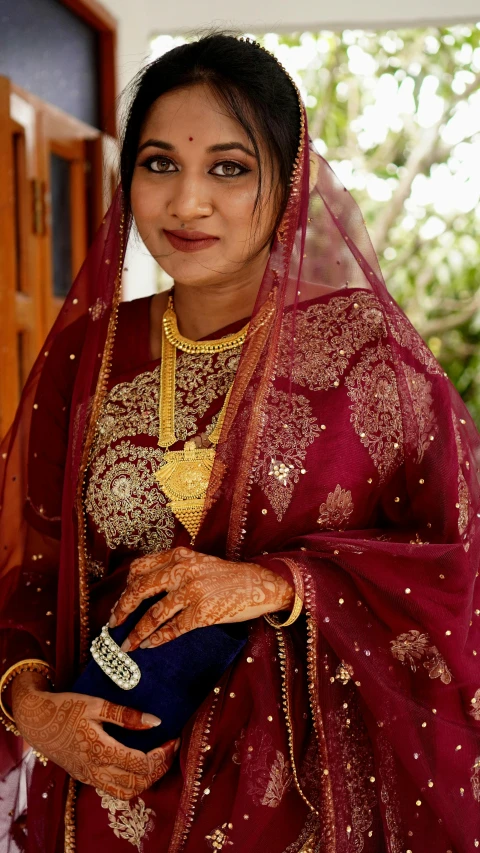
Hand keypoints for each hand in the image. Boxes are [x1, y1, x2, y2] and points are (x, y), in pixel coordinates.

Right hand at [12, 671, 179, 798]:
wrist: (35, 720)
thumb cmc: (66, 707)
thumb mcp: (96, 704)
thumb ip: (126, 715)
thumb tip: (157, 722)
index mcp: (100, 751)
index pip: (141, 765)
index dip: (162, 755)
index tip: (173, 739)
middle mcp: (95, 770)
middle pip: (136, 783)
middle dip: (159, 769)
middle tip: (170, 749)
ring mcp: (89, 776)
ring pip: (125, 792)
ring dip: (146, 780)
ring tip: (157, 759)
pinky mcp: (84, 776)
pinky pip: (112, 788)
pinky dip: (130, 782)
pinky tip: (137, 763)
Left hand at [109, 547, 293, 650]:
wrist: (259, 584)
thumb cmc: (226, 576)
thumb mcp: (198, 562)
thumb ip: (174, 568)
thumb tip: (143, 588)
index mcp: (179, 555)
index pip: (140, 568)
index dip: (125, 587)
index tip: (120, 602)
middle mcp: (183, 570)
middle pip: (140, 589)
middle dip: (122, 609)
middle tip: (113, 624)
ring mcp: (192, 592)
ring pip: (153, 614)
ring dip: (135, 632)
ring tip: (126, 645)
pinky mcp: (202, 613)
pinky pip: (172, 629)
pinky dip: (157, 639)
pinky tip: (148, 645)